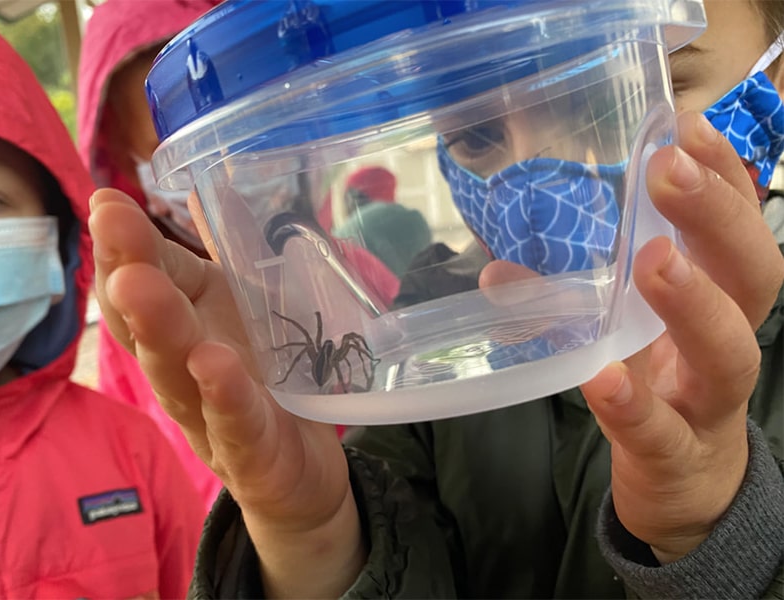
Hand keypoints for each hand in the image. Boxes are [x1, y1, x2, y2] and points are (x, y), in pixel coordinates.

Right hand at [88, 189, 364, 597]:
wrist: (302, 467)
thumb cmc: (262, 378)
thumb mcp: (242, 310)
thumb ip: (218, 256)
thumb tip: (194, 188)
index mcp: (183, 329)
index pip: (140, 286)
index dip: (121, 247)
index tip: (105, 202)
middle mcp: (182, 373)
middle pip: (147, 328)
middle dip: (127, 276)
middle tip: (109, 227)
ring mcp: (211, 418)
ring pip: (176, 376)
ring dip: (159, 330)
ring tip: (140, 286)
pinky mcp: (251, 456)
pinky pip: (236, 426)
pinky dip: (224, 396)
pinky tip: (212, 364)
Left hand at [579, 111, 783, 562]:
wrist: (684, 486)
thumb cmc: (656, 389)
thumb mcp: (621, 335)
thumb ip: (568, 301)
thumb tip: (495, 272)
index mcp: (717, 301)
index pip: (736, 230)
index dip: (725, 180)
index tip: (688, 126)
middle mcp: (726, 342)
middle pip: (751, 276)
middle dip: (718, 217)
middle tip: (671, 169)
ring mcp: (706, 404)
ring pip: (727, 353)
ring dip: (693, 303)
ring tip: (653, 259)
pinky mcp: (675, 456)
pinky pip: (661, 432)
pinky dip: (632, 405)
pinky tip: (601, 377)